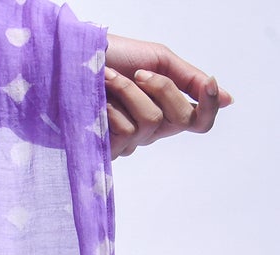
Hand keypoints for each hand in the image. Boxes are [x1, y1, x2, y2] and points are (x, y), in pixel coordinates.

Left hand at [104, 37, 232, 159]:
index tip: (210, 84)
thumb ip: (190, 79)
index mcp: (166, 107)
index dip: (210, 107)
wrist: (72, 61)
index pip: (199, 121)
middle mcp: (151, 130)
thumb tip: (229, 99)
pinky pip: (127, 131)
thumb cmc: (113, 57)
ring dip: (130, 94)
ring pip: (152, 122)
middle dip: (163, 89)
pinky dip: (113, 106)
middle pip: (181, 120)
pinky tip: (99, 100)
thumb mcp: (158, 60)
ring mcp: (130, 142)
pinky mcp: (108, 149)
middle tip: (139, 73)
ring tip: (109, 80)